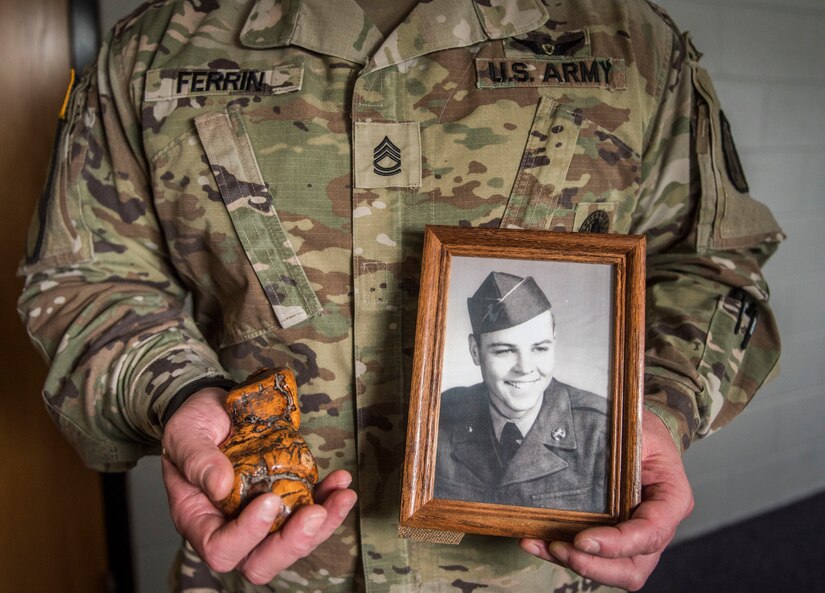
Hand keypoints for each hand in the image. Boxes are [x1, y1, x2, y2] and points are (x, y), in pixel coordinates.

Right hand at [161, 387, 356, 584]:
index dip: (247, 535)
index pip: (221, 549)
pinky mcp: (285, 501)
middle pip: (261, 562)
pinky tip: (340, 482)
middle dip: (293, 543)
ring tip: (343, 496)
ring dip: (323, 524)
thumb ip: (198, 461)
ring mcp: (261, 519)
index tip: (268, 500)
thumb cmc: (194, 426)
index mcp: (199, 519)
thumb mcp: (185, 435)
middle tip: (315, 514)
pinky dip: (329, 500)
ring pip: (293, 543)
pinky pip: (309, 514)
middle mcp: (230, 528)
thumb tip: (220, 486)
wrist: (216, 408)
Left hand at [520, 409, 693, 590]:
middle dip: (594, 566)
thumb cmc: (643, 431)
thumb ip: (620, 446)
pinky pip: (594, 560)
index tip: (583, 539)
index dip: (618, 543)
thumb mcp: (637, 430)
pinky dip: (564, 555)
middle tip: (559, 547)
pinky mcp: (614, 540)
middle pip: (634, 567)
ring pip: (614, 571)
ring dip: (575, 563)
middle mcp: (658, 527)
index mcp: (672, 499)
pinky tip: (537, 542)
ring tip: (539, 545)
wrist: (643, 435)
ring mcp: (637, 539)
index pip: (651, 533)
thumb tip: (576, 448)